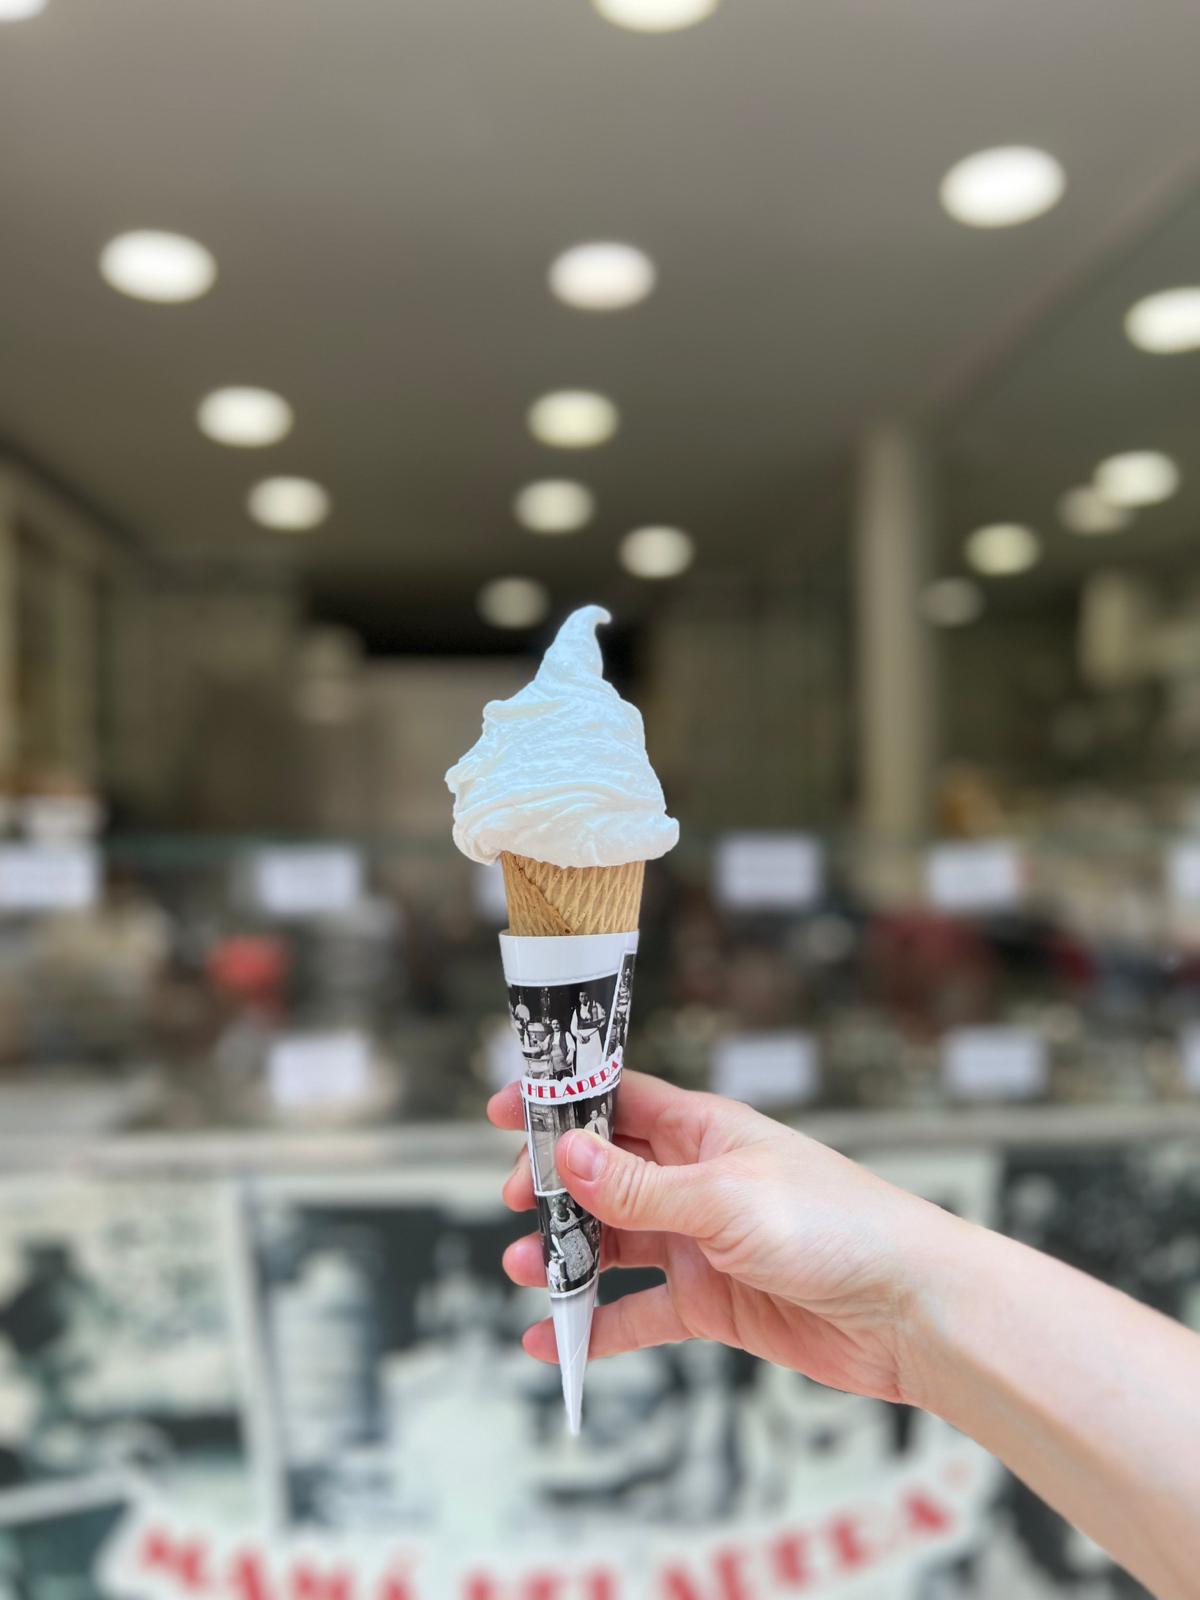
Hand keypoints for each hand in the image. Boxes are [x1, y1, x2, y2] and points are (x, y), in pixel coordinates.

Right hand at [489, 1070, 963, 1404]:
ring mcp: (701, 1243)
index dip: (562, 1104)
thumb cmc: (835, 1228)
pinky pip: (638, 1313)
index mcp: (705, 1132)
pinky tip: (552, 1344)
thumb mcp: (725, 1200)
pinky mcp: (711, 1304)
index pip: (618, 1102)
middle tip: (516, 1204)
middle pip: (604, 1175)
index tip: (503, 1113)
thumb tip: (567, 1155)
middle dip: (554, 1187)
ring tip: (525, 1272)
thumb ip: (641, 1189)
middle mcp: (697, 1181)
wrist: (909, 1313)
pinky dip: (595, 1326)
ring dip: (566, 1256)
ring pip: (613, 1243)